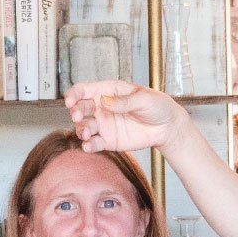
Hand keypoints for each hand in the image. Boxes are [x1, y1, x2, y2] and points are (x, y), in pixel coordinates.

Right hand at [64, 80, 190, 154]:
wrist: (167, 127)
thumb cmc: (157, 106)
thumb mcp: (144, 99)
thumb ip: (124, 101)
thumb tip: (104, 100)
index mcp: (108, 91)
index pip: (85, 90)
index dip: (74, 94)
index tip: (70, 100)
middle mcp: (102, 107)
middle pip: (81, 108)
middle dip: (76, 112)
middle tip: (78, 117)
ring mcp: (103, 124)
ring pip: (84, 126)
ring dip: (81, 129)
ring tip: (86, 133)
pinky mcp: (107, 141)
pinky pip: (93, 143)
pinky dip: (88, 145)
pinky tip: (88, 146)